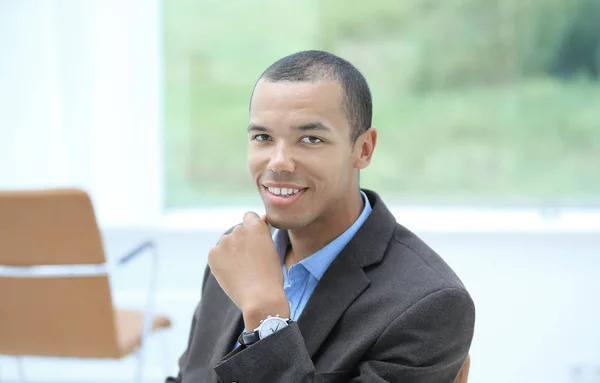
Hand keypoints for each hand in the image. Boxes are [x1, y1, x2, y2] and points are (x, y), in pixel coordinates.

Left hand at [208, 212, 289, 329]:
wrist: (260, 297)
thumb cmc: (271, 276)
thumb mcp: (272, 249)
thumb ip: (263, 233)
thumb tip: (262, 218)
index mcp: (256, 227)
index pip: (249, 216)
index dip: (252, 228)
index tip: (254, 241)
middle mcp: (239, 230)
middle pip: (237, 232)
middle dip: (241, 243)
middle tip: (250, 262)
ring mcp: (224, 242)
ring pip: (226, 244)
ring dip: (231, 252)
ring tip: (241, 271)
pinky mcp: (213, 254)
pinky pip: (216, 254)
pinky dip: (221, 262)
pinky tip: (232, 273)